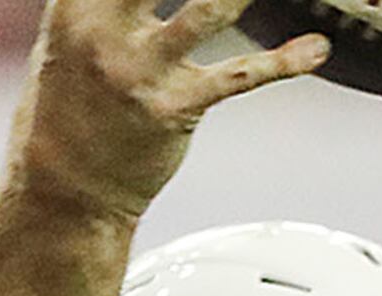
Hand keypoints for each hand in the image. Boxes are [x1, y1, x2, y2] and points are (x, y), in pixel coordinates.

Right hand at [11, 0, 326, 228]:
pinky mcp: (174, 109)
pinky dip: (286, 61)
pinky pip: (240, 77)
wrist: (64, 191)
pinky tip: (316, 49)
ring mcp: (140, 71)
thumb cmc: (71, 103)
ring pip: (210, 8)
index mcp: (74, 6)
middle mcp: (103, 32)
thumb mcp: (70, 32)